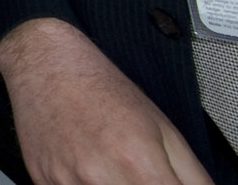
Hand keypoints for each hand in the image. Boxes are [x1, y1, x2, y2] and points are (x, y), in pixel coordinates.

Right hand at [0, 17, 212, 184]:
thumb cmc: (102, 90)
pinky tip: (88, 172)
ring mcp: (65, 183)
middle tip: (144, 177)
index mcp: (139, 163)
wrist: (44, 64)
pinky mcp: (42, 183)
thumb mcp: (165, 131)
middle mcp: (100, 177)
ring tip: (116, 172)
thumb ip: (195, 179)